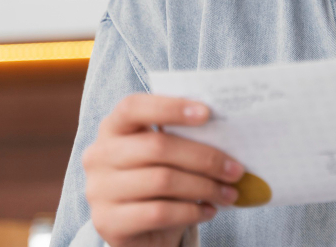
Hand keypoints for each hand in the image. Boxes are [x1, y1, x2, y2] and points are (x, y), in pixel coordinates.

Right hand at [82, 94, 245, 246]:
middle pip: (157, 146)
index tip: (207, 113)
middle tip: (236, 169)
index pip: (133, 107)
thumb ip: (184, 137)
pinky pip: (158, 212)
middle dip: (204, 157)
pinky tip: (210, 211)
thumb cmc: (159, 178)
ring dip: (204, 187)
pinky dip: (191, 211)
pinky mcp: (107, 222)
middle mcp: (99, 155)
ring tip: (230, 193)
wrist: (138, 228)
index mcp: (113, 127)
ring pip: (162, 180)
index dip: (170, 107)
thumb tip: (229, 134)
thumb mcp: (167, 154)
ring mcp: (99, 190)